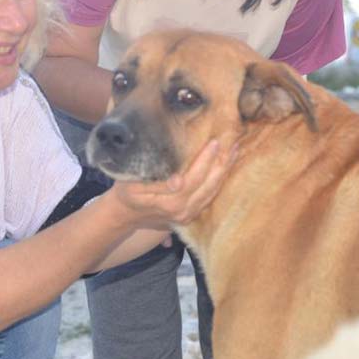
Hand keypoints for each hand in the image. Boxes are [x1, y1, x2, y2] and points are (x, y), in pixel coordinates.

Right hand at [110, 139, 236, 229]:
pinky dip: (219, 181)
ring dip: (224, 171)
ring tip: (233, 151)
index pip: (194, 179)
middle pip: (208, 186)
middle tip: (231, 143)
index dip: (205, 160)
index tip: (214, 143)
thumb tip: (177, 181)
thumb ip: (156, 183)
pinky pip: (210, 198)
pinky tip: (225, 166)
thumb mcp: (133, 185)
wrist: (125, 214)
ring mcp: (188, 216)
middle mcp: (182, 211)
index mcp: (170, 203)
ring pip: (212, 192)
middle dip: (221, 163)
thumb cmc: (127, 193)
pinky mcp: (191, 216)